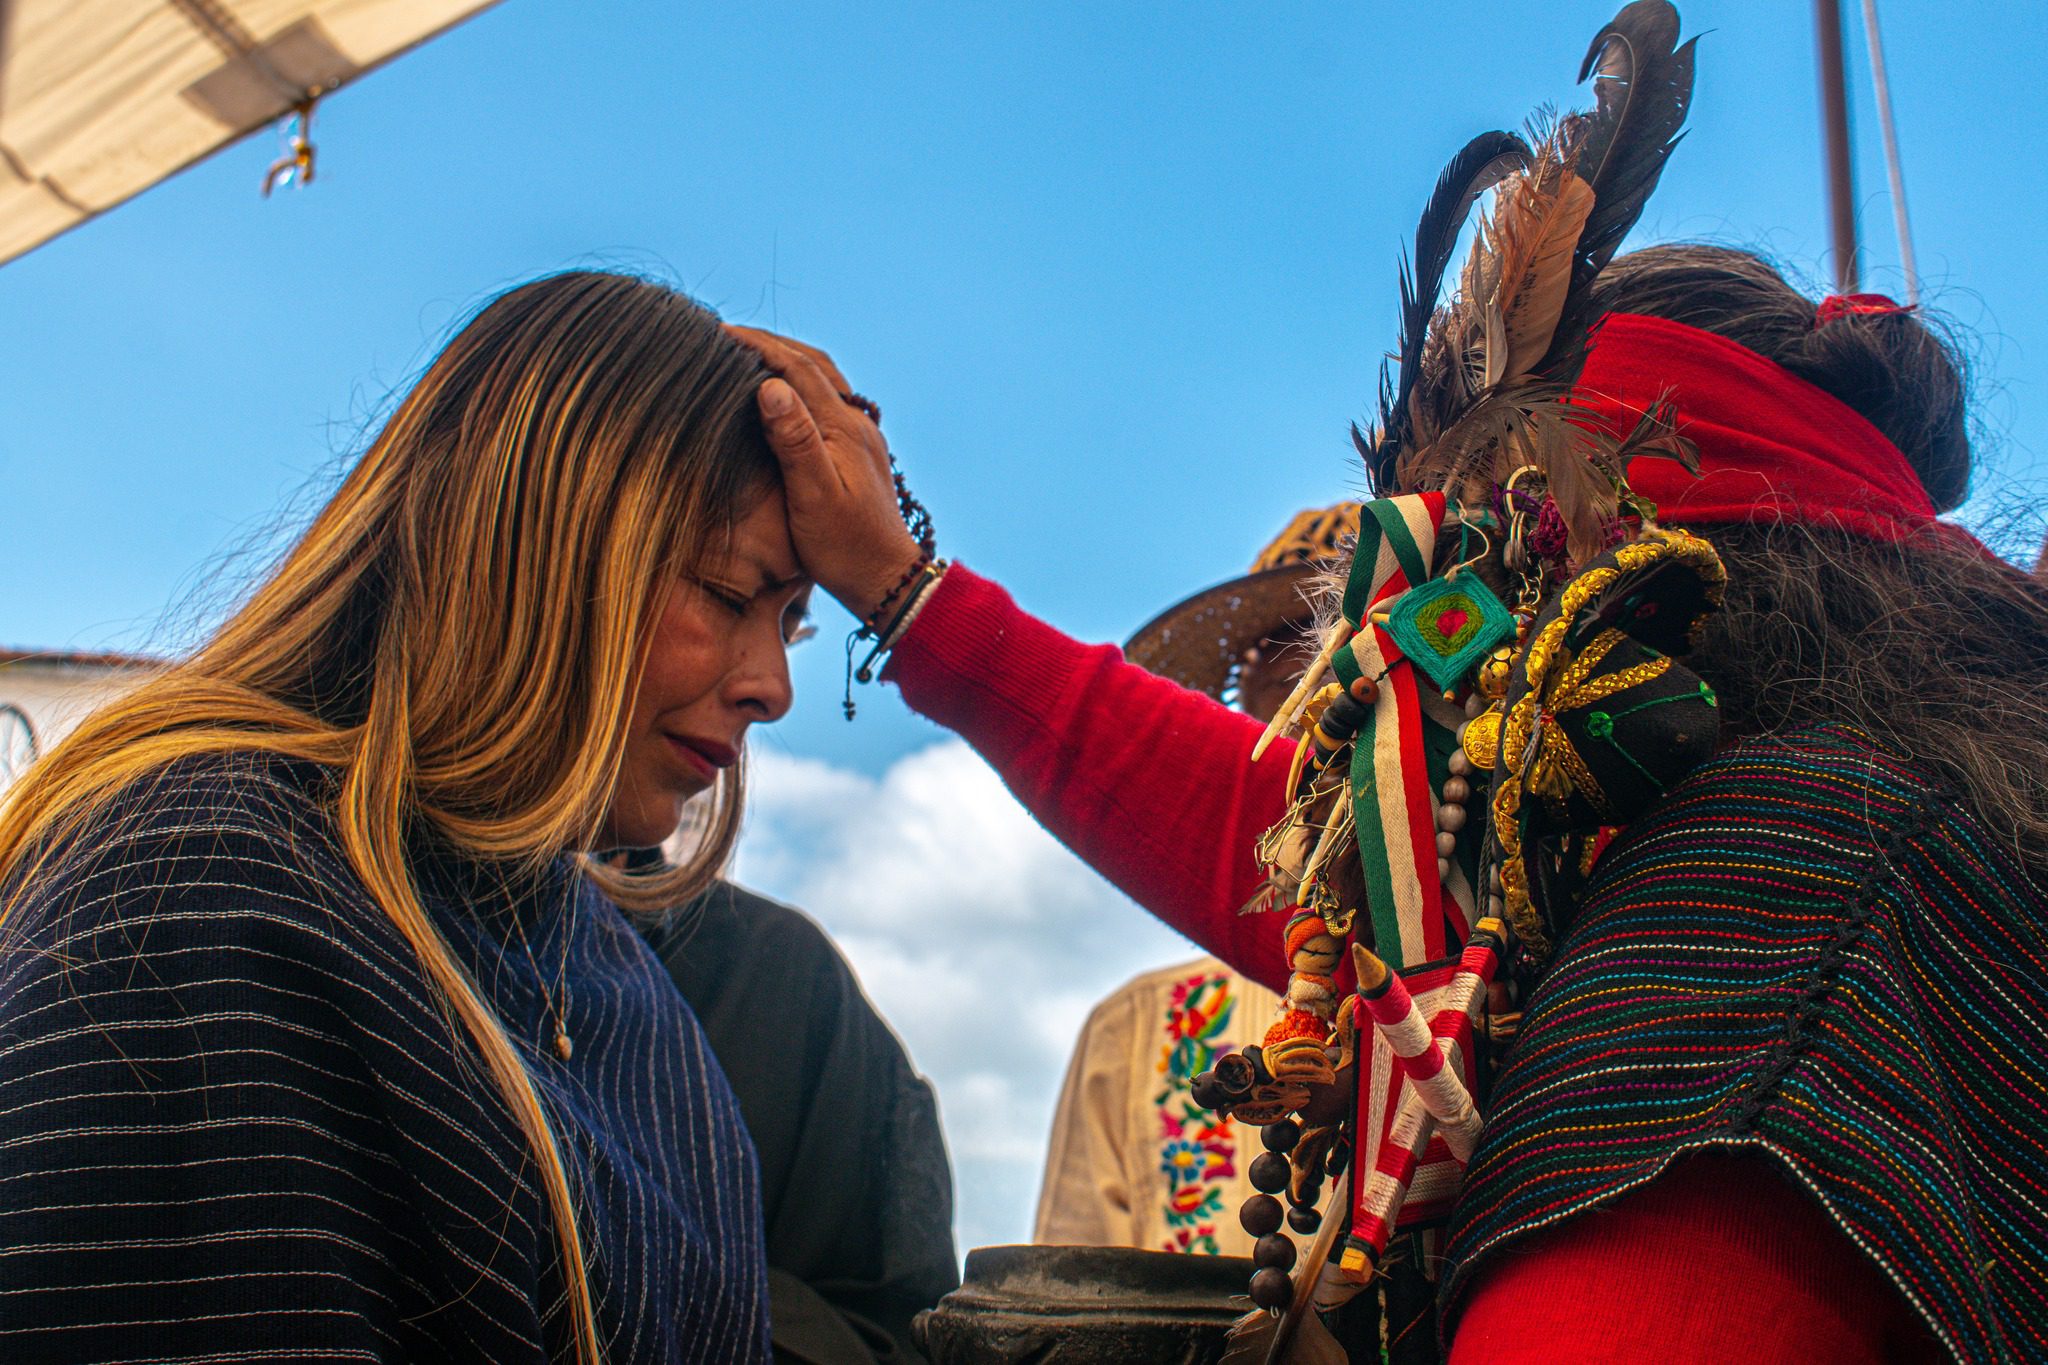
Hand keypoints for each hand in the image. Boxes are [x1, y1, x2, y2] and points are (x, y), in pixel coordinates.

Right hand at [726, 325, 924, 623]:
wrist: (885, 581)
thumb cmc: (844, 547)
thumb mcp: (812, 495)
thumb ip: (793, 439)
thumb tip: (770, 386)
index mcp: (842, 428)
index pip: (797, 368)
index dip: (758, 345)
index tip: (719, 333)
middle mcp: (856, 424)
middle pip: (814, 365)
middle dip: (772, 345)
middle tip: (729, 337)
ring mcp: (861, 438)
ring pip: (823, 381)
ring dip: (788, 362)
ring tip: (751, 357)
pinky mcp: (858, 454)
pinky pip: (827, 402)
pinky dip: (801, 386)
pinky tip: (783, 398)